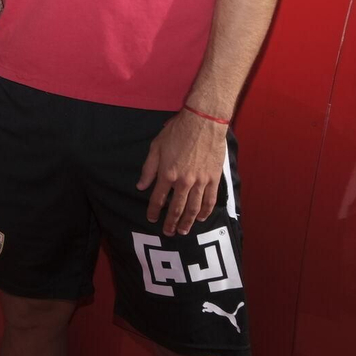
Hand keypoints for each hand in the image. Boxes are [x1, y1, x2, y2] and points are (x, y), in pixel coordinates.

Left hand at [136, 111, 226, 236]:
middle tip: (168, 233)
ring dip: (188, 222)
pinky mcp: (214, 178)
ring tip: (183, 231)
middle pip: (176, 208)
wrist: (203, 122)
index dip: (154, 211)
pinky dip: (206, 211)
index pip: (158, 198)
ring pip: (194, 208)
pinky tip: (202, 218)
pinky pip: (210, 200)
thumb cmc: (176, 131)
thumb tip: (141, 186)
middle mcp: (183, 182)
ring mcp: (201, 182)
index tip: (152, 219)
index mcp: (167, 174)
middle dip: (171, 222)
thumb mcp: (156, 147)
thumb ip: (148, 169)